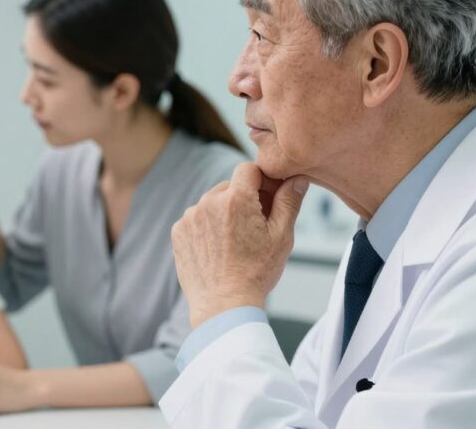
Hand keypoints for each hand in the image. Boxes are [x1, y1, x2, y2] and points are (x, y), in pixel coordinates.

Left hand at [171, 163, 308, 328]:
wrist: (223, 306)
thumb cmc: (256, 273)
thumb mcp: (281, 236)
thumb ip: (289, 202)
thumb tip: (297, 179)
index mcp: (236, 199)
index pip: (248, 169)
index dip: (262, 181)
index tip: (268, 198)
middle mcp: (208, 202)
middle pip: (230, 186)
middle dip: (243, 199)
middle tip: (255, 226)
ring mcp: (190, 217)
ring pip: (212, 203)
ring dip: (224, 213)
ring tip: (235, 242)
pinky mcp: (178, 232)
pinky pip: (196, 219)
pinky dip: (207, 227)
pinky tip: (218, 248)